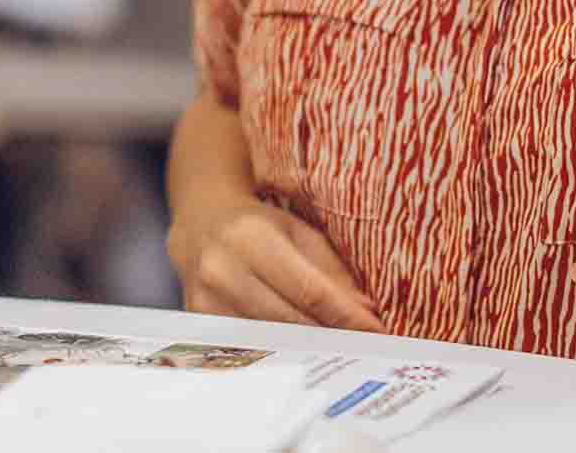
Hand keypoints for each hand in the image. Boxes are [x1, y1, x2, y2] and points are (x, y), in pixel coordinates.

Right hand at [166, 195, 383, 332]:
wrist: (199, 223)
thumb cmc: (256, 225)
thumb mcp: (297, 232)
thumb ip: (331, 270)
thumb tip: (365, 311)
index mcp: (251, 238)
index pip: (308, 289)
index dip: (345, 315)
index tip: (375, 331)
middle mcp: (223, 270)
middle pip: (290, 320)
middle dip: (332, 336)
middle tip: (365, 347)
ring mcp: (206, 300)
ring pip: (270, 338)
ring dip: (309, 347)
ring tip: (338, 349)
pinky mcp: (200, 321)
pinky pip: (249, 344)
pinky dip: (280, 349)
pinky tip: (302, 351)